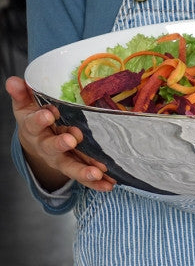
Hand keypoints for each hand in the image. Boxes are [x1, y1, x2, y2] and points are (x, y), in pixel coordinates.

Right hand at [6, 76, 115, 191]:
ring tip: (97, 173)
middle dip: (61, 144)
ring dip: (83, 171)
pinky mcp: (74, 167)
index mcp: (34, 128)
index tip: (47, 115)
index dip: (39, 120)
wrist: (37, 141)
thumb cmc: (36, 118)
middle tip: (71, 139)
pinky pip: (84, 177)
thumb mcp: (26, 105)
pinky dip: (96, 183)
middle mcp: (46, 146)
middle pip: (52, 148)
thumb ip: (22, 94)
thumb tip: (14, 81)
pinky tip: (109, 185)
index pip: (33, 124)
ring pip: (71, 166)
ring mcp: (61, 159)